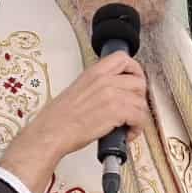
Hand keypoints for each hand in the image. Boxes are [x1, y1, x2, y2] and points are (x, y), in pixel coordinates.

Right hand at [0, 52, 149, 190]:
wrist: (51, 132)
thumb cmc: (59, 118)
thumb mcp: (77, 90)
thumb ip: (96, 86)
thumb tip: (112, 93)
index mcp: (94, 72)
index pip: (123, 59)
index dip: (135, 70)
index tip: (135, 82)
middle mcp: (104, 80)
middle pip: (138, 81)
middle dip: (139, 98)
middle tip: (132, 109)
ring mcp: (111, 94)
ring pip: (141, 101)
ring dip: (138, 117)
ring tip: (128, 126)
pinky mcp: (116, 111)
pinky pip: (139, 117)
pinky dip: (137, 128)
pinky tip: (127, 134)